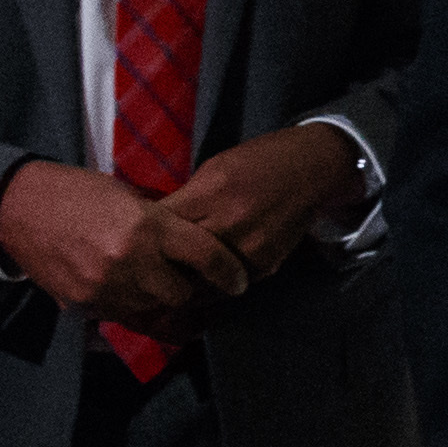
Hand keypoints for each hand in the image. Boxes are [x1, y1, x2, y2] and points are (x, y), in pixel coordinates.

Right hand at [0, 157, 241, 330]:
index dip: (228, 272)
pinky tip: (140, 300)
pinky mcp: (85, 303)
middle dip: (194, 292)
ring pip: (154, 311)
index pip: (205, 255)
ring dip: (165, 304)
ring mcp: (106, 286)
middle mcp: (131, 259)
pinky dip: (137, 311)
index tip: (239, 281)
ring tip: (170, 293)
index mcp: (148, 224)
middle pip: (182, 294)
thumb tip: (195, 236)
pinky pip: (124, 318)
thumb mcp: (128, 195)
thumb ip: (161, 219)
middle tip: (201, 288)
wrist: (19, 207)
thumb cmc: (78, 192)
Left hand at [163, 124, 369, 292]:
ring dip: (186, 284)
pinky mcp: (265, 266)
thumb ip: (187, 198)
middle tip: (147, 272)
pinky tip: (204, 280)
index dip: (145, 240)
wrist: (311, 170)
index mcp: (210, 194)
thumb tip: (157, 224)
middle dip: (161, 267)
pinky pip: (229, 285)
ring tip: (171, 283)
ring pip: (202, 282)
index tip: (136, 246)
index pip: (163, 230)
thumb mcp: (214, 169)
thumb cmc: (258, 161)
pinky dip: (214, 285)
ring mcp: (249, 250)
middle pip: (178, 261)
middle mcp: (229, 225)